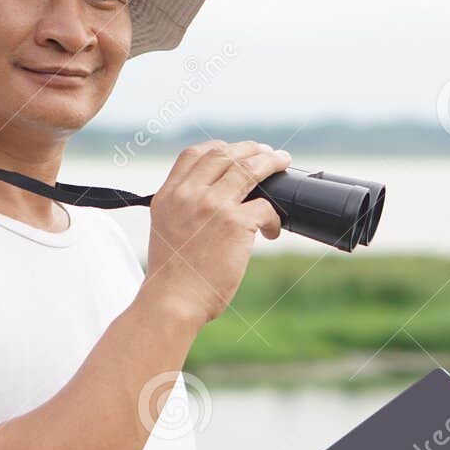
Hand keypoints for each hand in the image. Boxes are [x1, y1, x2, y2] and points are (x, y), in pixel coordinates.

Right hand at [142, 140, 289, 326]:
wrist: (172, 302)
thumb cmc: (173, 277)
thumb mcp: (166, 229)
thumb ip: (183, 208)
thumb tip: (214, 199)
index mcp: (169, 195)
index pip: (194, 154)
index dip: (219, 147)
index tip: (236, 151)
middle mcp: (188, 194)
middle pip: (225, 154)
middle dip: (251, 149)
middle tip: (268, 153)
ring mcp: (212, 205)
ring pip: (249, 168)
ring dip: (271, 163)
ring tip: (283, 164)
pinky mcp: (234, 223)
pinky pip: (265, 206)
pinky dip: (275, 217)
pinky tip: (273, 230)